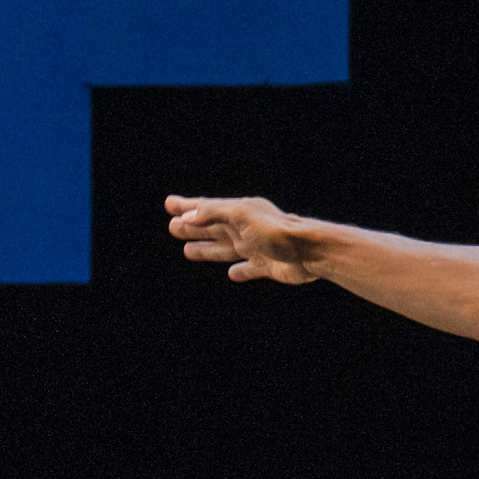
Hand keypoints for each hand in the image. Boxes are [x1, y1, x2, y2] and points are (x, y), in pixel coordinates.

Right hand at [162, 193, 315, 283]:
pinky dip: (239, 271)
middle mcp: (244, 229)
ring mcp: (255, 248)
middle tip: (172, 228)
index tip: (169, 205)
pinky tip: (231, 274)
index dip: (186, 207)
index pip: (206, 209)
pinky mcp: (267, 267)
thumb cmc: (276, 231)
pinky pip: (249, 269)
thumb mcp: (241, 215)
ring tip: (187, 252)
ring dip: (206, 249)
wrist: (309, 252)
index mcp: (237, 213)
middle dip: (192, 228)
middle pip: (212, 229)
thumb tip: (188, 216)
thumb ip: (214, 213)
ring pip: (225, 249)